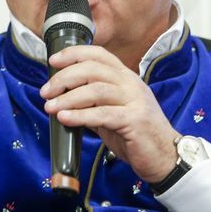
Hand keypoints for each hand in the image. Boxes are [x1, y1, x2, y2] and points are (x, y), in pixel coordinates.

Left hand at [40, 45, 178, 183]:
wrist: (164, 157)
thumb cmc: (136, 135)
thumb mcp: (112, 112)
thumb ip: (92, 102)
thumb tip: (62, 98)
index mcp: (126, 78)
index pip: (99, 55)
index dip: (74, 54)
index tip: (53, 61)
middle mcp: (131, 84)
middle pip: (93, 69)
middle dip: (64, 78)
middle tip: (46, 91)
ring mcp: (135, 101)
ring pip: (96, 90)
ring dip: (68, 98)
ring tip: (50, 107)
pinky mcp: (135, 121)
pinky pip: (102, 114)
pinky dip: (80, 116)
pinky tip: (65, 118)